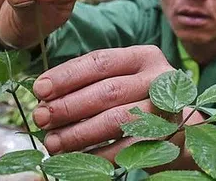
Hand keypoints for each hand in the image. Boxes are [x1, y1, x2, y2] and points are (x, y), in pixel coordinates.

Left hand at [32, 45, 204, 167]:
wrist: (176, 127)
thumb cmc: (132, 98)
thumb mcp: (114, 80)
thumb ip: (84, 82)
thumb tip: (43, 95)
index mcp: (142, 57)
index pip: (99, 62)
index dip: (66, 76)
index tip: (39, 89)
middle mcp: (159, 79)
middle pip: (106, 91)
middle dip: (67, 107)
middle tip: (40, 118)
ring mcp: (167, 110)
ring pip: (116, 120)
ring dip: (78, 134)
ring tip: (52, 142)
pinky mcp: (168, 139)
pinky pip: (127, 149)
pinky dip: (97, 155)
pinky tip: (75, 158)